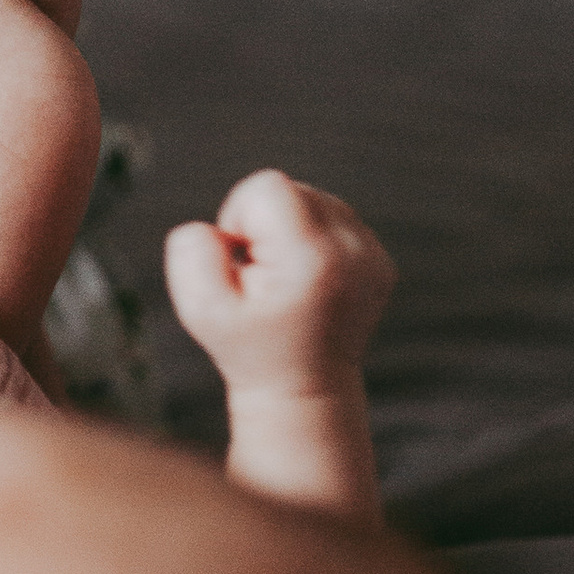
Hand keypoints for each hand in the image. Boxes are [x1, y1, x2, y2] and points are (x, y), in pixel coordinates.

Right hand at [165, 174, 396, 394]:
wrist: (304, 388)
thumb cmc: (248, 347)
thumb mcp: (199, 308)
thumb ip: (192, 251)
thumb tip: (218, 227)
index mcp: (310, 257)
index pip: (266, 186)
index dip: (239, 217)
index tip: (244, 262)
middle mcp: (352, 250)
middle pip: (292, 189)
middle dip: (265, 223)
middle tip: (264, 275)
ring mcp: (372, 256)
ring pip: (314, 200)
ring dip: (290, 229)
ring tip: (285, 278)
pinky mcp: (381, 261)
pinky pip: (335, 219)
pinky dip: (315, 240)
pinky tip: (308, 280)